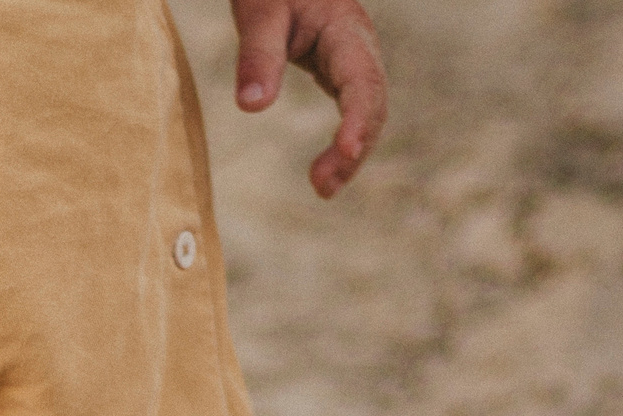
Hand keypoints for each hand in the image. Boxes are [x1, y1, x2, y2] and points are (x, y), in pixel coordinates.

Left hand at [229, 0, 386, 198]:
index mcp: (345, 31)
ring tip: (324, 190)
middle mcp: (359, 48)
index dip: (357, 117)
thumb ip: (257, 54)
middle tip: (323, 187)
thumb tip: (250, 106)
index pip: (361, 79)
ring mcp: (354, 62)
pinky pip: (354, 112)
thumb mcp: (260, 11)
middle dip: (355, 147)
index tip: (346, 150)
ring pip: (368, 113)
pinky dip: (345, 144)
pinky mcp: (341, 73)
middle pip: (372, 104)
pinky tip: (327, 172)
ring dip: (351, 155)